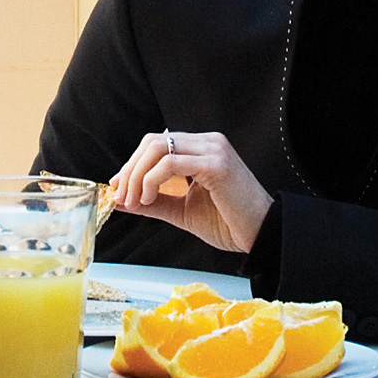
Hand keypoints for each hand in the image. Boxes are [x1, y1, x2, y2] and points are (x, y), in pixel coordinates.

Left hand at [110, 130, 271, 254]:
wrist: (261, 235)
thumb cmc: (228, 223)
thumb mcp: (182, 210)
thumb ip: (153, 202)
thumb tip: (121, 199)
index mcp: (201, 149)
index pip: (156, 144)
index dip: (132, 164)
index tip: (117, 188)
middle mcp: (207, 142)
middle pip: (153, 142)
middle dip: (130, 169)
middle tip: (121, 196)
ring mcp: (213, 150)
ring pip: (158, 148)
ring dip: (137, 175)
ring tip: (134, 200)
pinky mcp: (216, 164)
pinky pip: (170, 163)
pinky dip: (151, 180)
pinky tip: (148, 198)